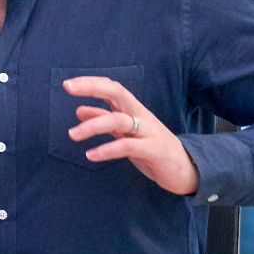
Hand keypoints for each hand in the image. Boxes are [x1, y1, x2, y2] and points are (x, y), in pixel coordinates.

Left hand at [61, 76, 197, 194]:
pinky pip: (127, 146)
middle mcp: (141, 116)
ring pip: (118, 120)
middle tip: (68, 88)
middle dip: (92, 87)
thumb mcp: (124, 133)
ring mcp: (148, 132)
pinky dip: (107, 150)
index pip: (112, 88)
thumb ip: (104, 120)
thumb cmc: (152, 148)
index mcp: (133, 110)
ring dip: (92, 126)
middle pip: (117, 93)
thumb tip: (79, 110)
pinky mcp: (154, 150)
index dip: (90, 83)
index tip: (67, 84)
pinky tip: (91, 155)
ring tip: (72, 134)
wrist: (186, 170)